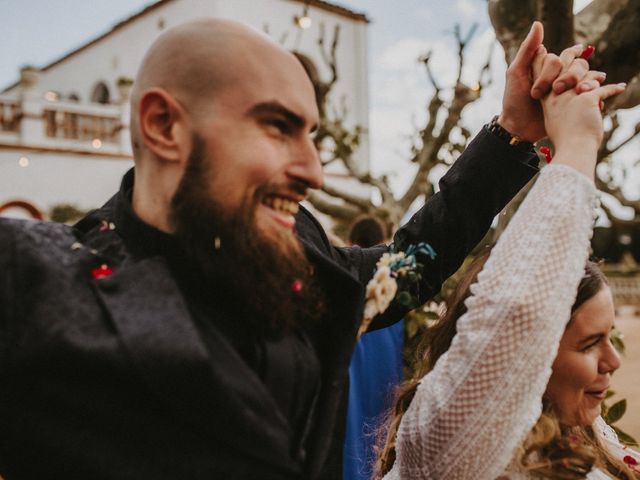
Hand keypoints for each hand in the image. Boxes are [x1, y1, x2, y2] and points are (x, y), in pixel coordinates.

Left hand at [498, 22, 604, 142]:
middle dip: (569, 76)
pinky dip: (594, 91)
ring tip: (579, 92)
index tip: (540, 85)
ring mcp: (568, 89)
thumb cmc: (513, 100)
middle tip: (556, 90)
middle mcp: (560, 75)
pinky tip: (590, 96)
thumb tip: (539, 24)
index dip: (553, 69)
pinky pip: (592, 92)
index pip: (561, 57)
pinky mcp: (575, 102)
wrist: (518, 128)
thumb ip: (528, 50)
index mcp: (546, 66)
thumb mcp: (516, 73)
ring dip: (586, 82)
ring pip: (588, 76)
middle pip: (578, 65)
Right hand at [540, 82, 625, 177]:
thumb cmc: (564, 140)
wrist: (573, 148)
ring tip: (603, 78)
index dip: (565, 77)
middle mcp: (558, 95)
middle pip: (572, 76)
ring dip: (596, 79)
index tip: (574, 79)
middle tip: (595, 77)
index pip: (556, 81)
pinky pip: (604, 89)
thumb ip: (559, 110)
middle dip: (583, 75)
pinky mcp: (588, 98)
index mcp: (548, 101)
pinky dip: (614, 89)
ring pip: (587, 79)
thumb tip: (568, 106)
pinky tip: (621, 88)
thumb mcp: (553, 123)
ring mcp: (572, 95)